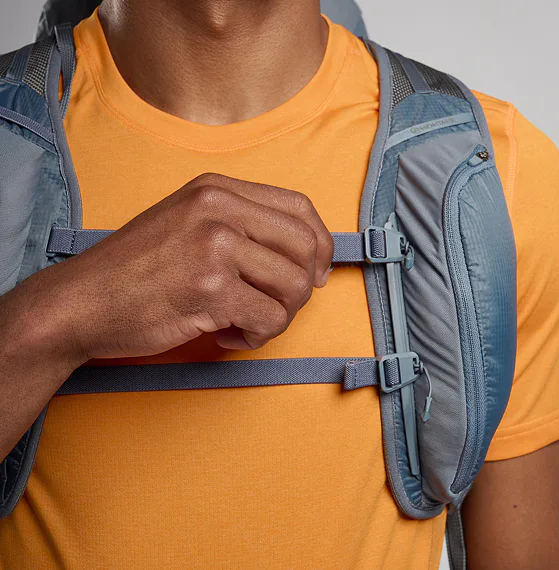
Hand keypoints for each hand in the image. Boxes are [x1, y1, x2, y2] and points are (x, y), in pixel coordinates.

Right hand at [37, 173, 333, 359]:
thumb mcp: (186, 223)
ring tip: (248, 323)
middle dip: (303, 288)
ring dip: (280, 316)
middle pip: (305, 248)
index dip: (320, 244)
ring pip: (294, 287)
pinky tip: (230, 335)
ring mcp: (214, 247)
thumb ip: (240, 227)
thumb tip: (306, 257)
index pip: (299, 207)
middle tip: (277, 306)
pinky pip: (270, 319)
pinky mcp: (210, 290)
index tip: (317, 273)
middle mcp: (219, 210)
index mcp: (216, 189)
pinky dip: (259, 336)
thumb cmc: (133, 270)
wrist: (79, 301)